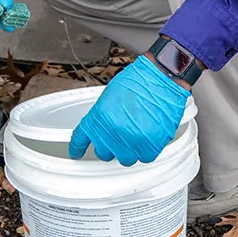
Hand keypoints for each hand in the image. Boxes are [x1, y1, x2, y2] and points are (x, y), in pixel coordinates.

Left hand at [69, 55, 190, 165]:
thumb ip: (102, 117)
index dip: (77, 148)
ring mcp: (131, 140)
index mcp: (99, 117)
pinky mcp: (150, 145)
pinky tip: (148, 136)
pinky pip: (145, 158)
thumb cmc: (139, 81)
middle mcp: (113, 131)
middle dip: (111, 145)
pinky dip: (147, 150)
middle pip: (104, 153)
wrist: (161, 77)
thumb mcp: (110, 96)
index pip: (81, 139)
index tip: (76, 153)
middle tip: (120, 135)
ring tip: (137, 133)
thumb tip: (101, 130)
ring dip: (130, 149)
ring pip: (125, 159)